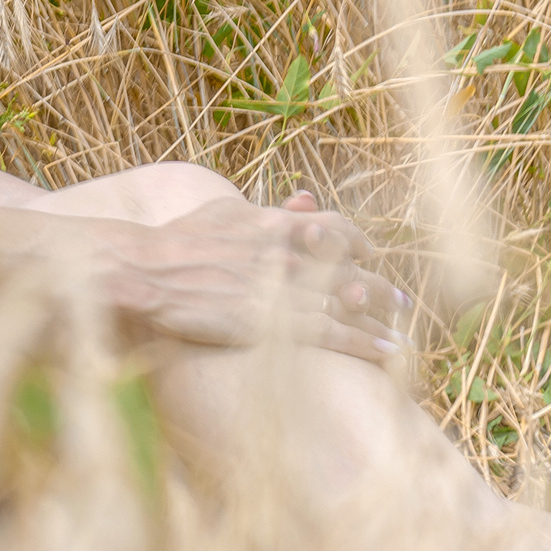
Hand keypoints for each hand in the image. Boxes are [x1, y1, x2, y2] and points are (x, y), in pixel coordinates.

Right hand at [98, 195, 403, 362]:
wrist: (148, 271)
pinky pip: (333, 334)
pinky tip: (386, 352)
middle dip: (381, 288)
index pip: (335, 228)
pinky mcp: (276, 323)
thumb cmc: (179, 240)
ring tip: (402, 336)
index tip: (370, 253)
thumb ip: (267, 208)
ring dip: (380, 321)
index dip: (358, 242)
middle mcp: (289, 254)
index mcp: (276, 223)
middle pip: (352, 269)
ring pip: (349, 306)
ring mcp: (285, 290)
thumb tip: (304, 199)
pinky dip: (364, 342)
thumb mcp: (224, 211)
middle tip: (401, 302)